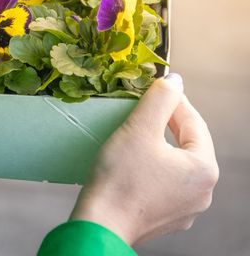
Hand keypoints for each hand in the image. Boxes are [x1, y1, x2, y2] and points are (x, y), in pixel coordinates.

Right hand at [70, 74, 218, 245]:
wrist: (100, 224)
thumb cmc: (120, 177)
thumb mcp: (139, 129)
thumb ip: (159, 100)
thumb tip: (174, 80)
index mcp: (204, 169)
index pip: (194, 123)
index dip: (174, 101)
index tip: (156, 87)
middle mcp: (203, 192)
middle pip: (187, 145)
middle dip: (166, 125)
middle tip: (144, 109)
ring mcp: (186, 209)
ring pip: (175, 166)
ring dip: (158, 148)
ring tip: (135, 135)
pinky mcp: (165, 219)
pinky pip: (164, 185)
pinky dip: (151, 170)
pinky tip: (132, 165)